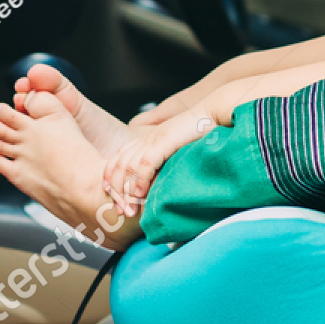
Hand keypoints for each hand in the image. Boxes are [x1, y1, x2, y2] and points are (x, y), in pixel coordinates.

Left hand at [104, 97, 229, 214]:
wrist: (214, 112)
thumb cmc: (202, 131)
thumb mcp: (179, 147)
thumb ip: (167, 159)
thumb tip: (163, 180)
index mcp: (148, 139)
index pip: (119, 158)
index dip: (110, 177)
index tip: (112, 196)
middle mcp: (146, 139)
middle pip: (119, 165)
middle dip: (117, 191)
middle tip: (120, 211)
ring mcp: (154, 139)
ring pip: (129, 168)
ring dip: (127, 192)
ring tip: (130, 210)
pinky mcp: (164, 141)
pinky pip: (145, 164)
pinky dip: (140, 181)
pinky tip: (140, 195)